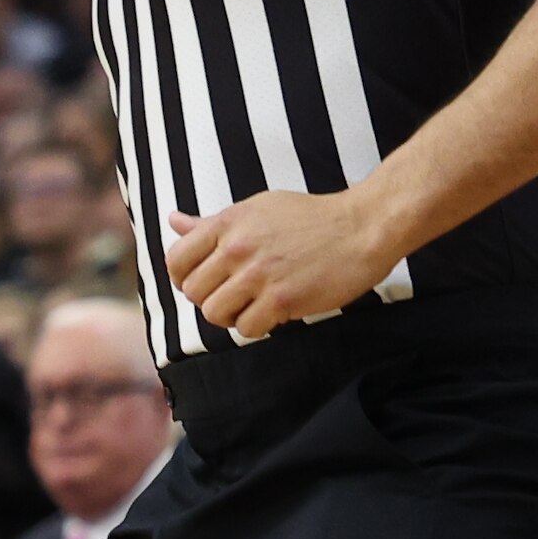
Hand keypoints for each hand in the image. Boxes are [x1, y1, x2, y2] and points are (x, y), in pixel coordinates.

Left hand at [166, 187, 399, 338]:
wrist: (364, 226)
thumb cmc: (311, 218)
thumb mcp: (257, 210)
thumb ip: (212, 224)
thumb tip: (173, 221)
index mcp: (228, 223)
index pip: (176, 261)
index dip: (184, 277)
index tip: (206, 281)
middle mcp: (237, 247)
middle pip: (193, 292)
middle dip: (211, 298)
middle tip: (238, 294)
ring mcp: (259, 274)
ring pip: (213, 314)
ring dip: (232, 316)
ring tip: (254, 304)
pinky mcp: (282, 298)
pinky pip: (246, 328)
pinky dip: (257, 326)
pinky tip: (274, 312)